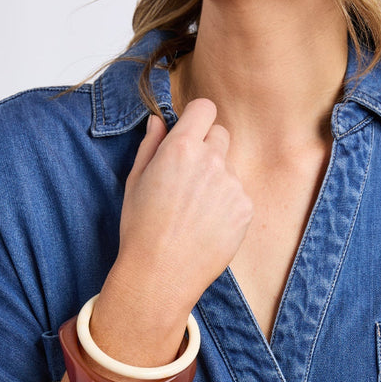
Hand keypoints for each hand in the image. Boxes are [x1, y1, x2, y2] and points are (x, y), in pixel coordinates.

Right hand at [113, 99, 254, 315]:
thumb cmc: (142, 229)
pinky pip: (239, 196)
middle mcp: (211, 161)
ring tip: (196, 211)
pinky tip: (208, 226)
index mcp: (181, 147)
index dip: (198, 119)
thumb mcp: (135, 181)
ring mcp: (232, 185)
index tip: (192, 133)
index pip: (205, 108)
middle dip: (208, 148)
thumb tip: (159, 122)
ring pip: (229, 169)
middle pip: (221, 135)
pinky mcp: (245, 209)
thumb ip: (151, 145)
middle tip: (190, 179)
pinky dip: (227, 206)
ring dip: (217, 180)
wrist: (162, 273)